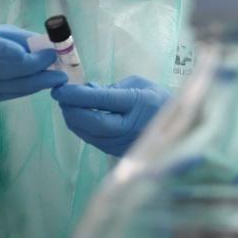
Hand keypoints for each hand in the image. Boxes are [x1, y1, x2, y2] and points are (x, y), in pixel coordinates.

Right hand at [0, 24, 65, 110]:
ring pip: (2, 87)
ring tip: (55, 79)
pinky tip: (40, 86)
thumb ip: (19, 38)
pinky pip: (1, 97)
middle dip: (32, 69)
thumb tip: (50, 45)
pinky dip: (24, 91)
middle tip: (57, 67)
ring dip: (34, 84)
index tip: (26, 54)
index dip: (3, 50)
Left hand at [52, 75, 170, 155]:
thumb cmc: (157, 99)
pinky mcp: (119, 153)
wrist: (177, 127)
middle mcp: (131, 127)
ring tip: (67, 105)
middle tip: (60, 97)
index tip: (60, 88)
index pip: (102, 101)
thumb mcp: (139, 83)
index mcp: (139, 104)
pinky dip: (82, 129)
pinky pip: (94, 141)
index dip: (78, 95)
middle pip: (93, 123)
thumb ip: (112, 88)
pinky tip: (78, 118)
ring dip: (74, 120)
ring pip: (90, 135)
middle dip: (72, 110)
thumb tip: (86, 90)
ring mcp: (125, 144)